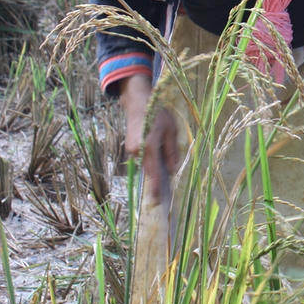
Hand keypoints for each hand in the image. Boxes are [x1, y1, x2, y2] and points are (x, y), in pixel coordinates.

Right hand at [119, 74, 177, 204]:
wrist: (138, 101)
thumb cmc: (158, 113)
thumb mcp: (171, 130)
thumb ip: (171, 151)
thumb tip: (173, 170)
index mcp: (148, 146)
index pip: (153, 172)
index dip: (156, 188)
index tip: (157, 202)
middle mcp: (137, 151)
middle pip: (148, 171)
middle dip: (155, 184)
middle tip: (161, 201)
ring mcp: (131, 150)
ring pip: (145, 166)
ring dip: (153, 174)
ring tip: (162, 189)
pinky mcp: (131, 148)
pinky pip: (142, 160)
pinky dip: (150, 165)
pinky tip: (159, 170)